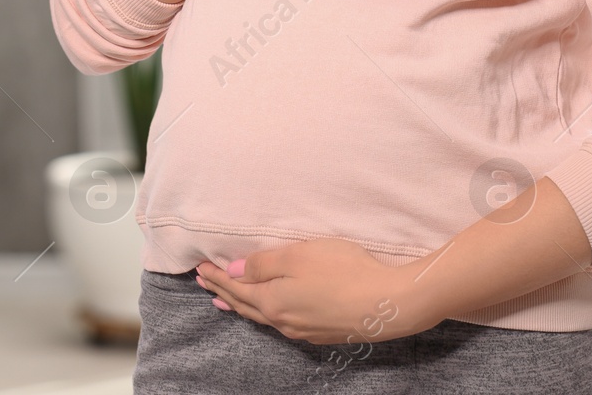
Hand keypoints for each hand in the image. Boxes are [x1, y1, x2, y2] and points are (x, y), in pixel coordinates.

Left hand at [193, 238, 441, 344]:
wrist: (392, 303)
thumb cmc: (345, 271)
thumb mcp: (298, 256)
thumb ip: (263, 264)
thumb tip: (234, 271)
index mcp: (272, 301)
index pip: (235, 287)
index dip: (216, 275)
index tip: (199, 266)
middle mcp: (283, 321)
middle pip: (245, 305)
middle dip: (222, 291)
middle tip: (203, 282)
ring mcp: (304, 331)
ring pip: (263, 317)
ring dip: (241, 306)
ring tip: (225, 301)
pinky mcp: (323, 333)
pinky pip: (283, 324)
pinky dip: (265, 314)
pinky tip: (269, 312)